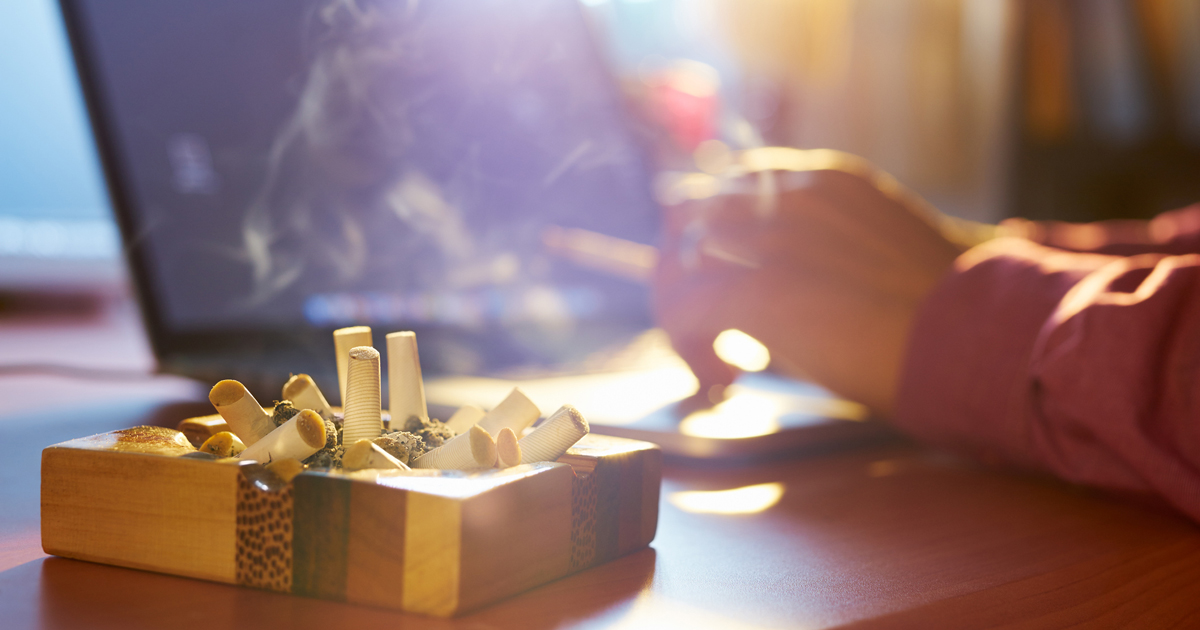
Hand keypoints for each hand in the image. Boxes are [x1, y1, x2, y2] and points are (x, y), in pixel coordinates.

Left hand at [653, 152, 967, 416]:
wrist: (978, 335)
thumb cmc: (946, 312)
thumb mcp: (876, 257)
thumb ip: (821, 260)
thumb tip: (779, 310)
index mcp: (822, 180)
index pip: (732, 185)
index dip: (716, 238)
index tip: (728, 286)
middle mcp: (789, 194)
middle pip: (690, 214)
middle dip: (685, 273)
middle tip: (705, 329)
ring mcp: (772, 236)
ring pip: (678, 259)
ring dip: (682, 310)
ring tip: (713, 359)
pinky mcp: (760, 288)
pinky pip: (685, 309)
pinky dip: (688, 346)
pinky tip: (722, 378)